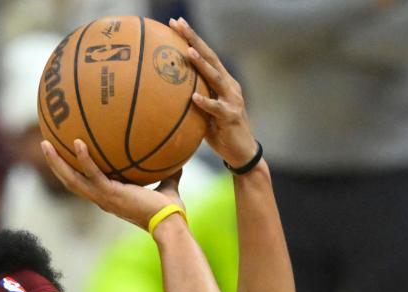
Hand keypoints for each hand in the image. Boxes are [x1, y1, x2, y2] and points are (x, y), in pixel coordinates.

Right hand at [41, 138, 183, 229]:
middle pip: (70, 181)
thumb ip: (168, 174)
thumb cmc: (168, 211)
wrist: (169, 223)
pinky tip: (78, 142)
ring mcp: (103, 197)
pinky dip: (84, 159)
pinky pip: (92, 174)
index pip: (85, 184)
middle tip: (45, 145)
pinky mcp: (110, 193)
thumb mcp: (167, 186)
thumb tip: (179, 160)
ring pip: (72, 179)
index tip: (66, 156)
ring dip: (57, 162)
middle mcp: (101, 199)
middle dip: (56, 164)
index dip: (73, 171)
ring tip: (46, 144)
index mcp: (109, 197)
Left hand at [169, 17, 257, 168]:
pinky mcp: (230, 117)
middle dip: (194, 40)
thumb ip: (192, 99)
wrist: (242, 152)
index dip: (192, 38)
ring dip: (202, 64)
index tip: (175, 23)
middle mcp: (229, 85)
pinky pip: (216, 108)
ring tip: (188, 51)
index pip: (206, 55)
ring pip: (216, 78)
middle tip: (179, 24)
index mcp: (222, 81)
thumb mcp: (204, 111)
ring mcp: (232, 100)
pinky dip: (205, 102)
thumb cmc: (220, 131)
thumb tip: (166, 94)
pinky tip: (194, 97)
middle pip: (211, 58)